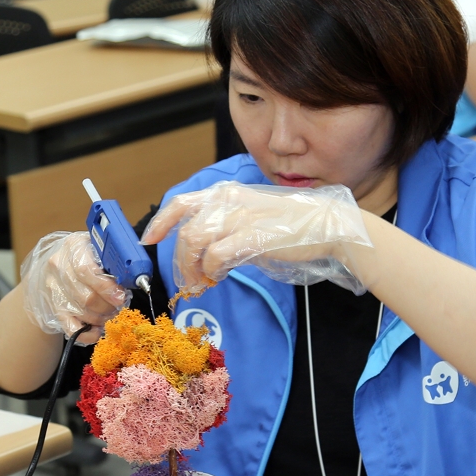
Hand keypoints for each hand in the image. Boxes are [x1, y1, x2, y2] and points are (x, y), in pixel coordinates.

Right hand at [20, 231, 129, 343]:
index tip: (121, 297)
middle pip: (85, 296)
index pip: (86, 271)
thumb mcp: (100, 247)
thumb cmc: (88, 252)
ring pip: (79, 312)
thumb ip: (113, 260)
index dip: (106, 288)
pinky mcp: (53, 306)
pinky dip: (86, 332)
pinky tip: (97, 330)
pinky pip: (68, 326)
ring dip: (100, 318)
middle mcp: (58, 267)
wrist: (61, 259)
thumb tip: (133, 278)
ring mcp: (53, 288)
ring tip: (111, 314)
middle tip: (119, 306)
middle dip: (107, 306)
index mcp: (73, 247)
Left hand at [140, 181, 372, 294]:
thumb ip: (228, 229)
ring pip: (194, 242)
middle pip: (184, 231)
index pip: (181, 202)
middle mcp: (229, 200)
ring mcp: (240, 217)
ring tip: (204, 281)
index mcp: (227, 194)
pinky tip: (220, 277)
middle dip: (180, 261)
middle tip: (189, 281)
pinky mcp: (252, 236)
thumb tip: (207, 255)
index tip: (149, 240)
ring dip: (193, 268)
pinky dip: (212, 271)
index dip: (161, 222)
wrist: (325, 226)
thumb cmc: (292, 226)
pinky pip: (216, 256)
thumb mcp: (253, 218)